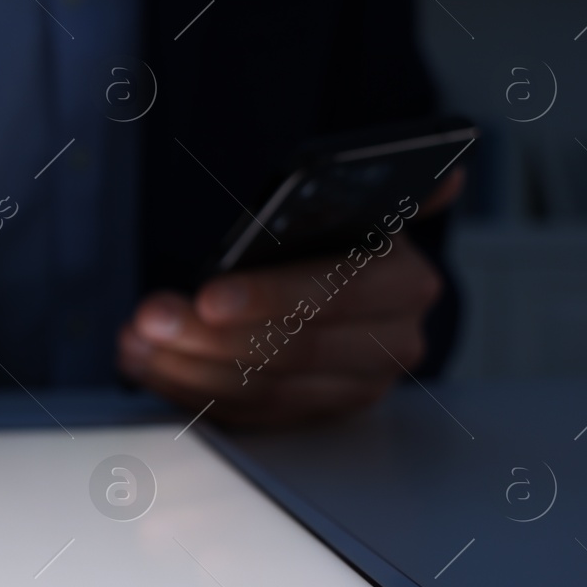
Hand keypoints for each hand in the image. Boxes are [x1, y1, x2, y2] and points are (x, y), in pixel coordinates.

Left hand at [117, 173, 461, 427]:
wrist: (337, 278)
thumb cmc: (334, 236)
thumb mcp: (358, 203)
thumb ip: (394, 189)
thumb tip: (449, 171)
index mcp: (404, 281)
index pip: (336, 293)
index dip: (270, 298)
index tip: (208, 297)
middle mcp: (391, 344)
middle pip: (291, 351)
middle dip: (207, 336)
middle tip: (149, 317)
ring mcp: (352, 387)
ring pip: (262, 389)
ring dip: (187, 365)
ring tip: (137, 338)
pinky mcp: (313, 415)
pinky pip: (248, 414)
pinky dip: (190, 389)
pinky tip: (150, 364)